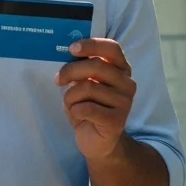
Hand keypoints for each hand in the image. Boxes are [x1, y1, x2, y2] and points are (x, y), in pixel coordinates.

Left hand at [56, 38, 135, 160]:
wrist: (98, 140)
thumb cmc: (89, 106)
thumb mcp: (85, 82)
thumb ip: (83, 67)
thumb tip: (69, 51)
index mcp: (121, 69)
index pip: (112, 48)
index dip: (91, 45)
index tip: (71, 48)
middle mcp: (127, 83)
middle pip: (96, 66)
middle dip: (71, 71)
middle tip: (58, 79)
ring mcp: (124, 102)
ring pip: (87, 87)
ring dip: (71, 96)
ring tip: (72, 104)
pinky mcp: (116, 121)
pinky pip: (86, 108)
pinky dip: (75, 110)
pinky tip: (78, 116)